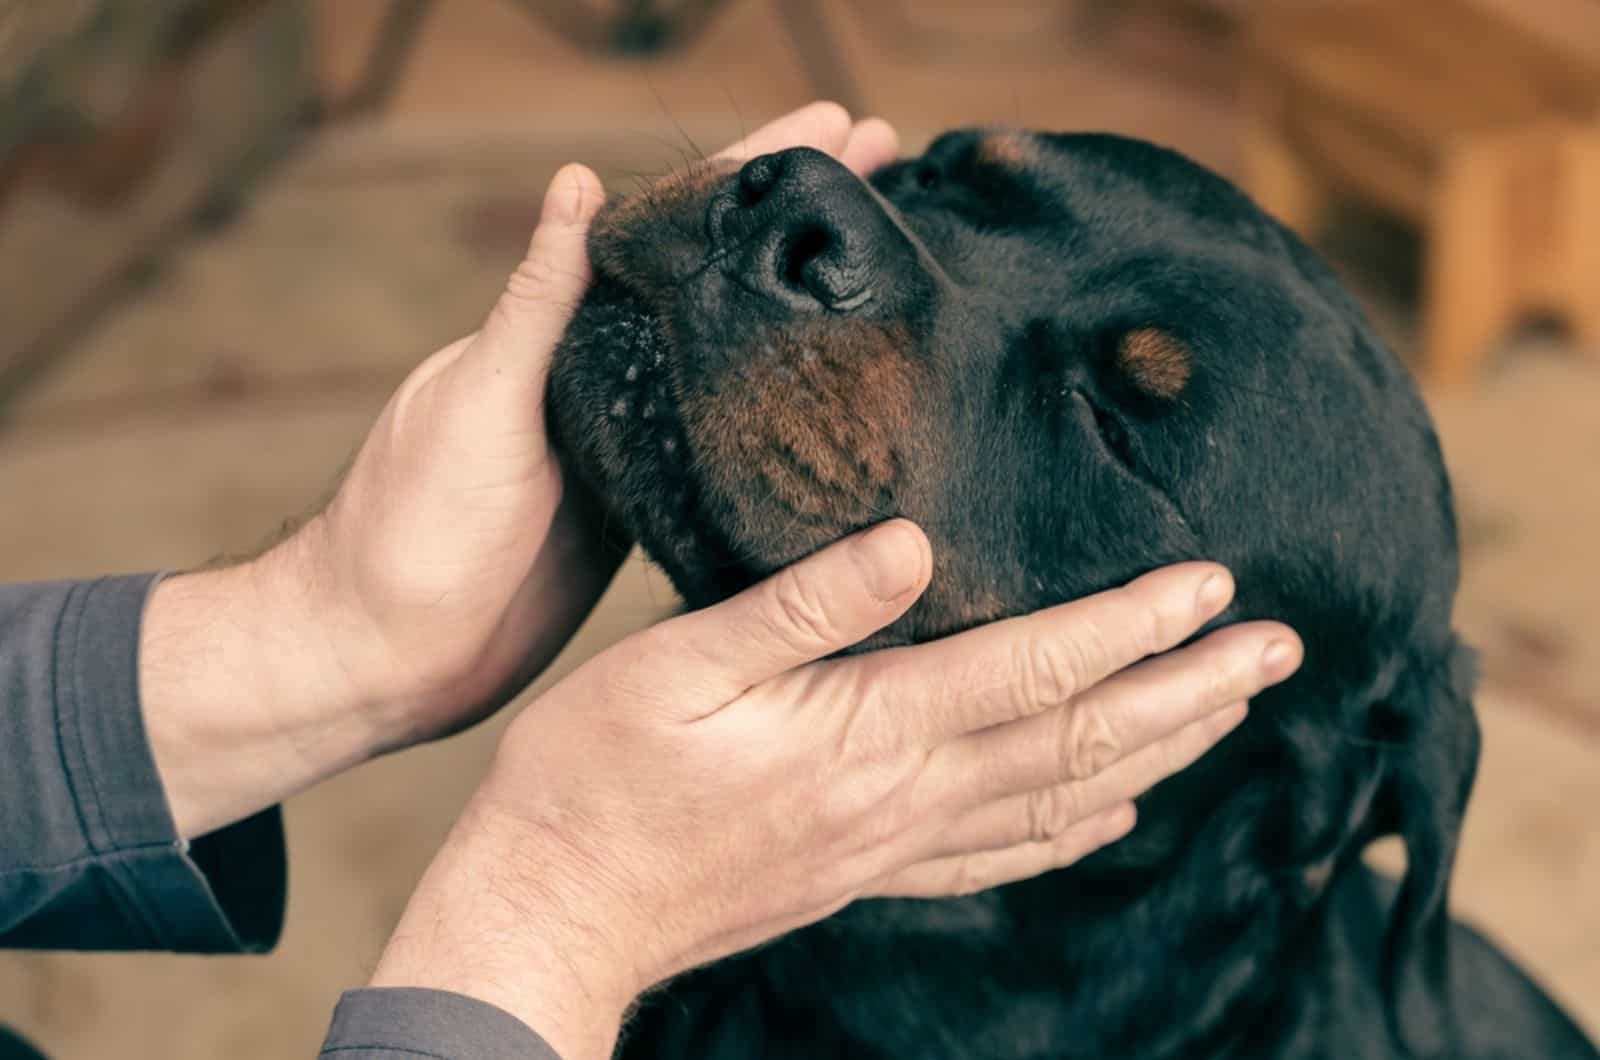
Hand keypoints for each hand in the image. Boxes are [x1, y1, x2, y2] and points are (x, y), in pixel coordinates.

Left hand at [141, 103, 900, 837]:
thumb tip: (578, 180)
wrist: (387, 656)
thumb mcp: (477, 401)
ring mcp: (628, 440)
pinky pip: (726, 444)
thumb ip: (536, 302)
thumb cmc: (409, 527)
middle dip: (804, 219)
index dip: (758, 170)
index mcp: (563, 330)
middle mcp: (603, 372)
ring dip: (804, 306)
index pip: (674, 227)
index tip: (840, 127)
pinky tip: (839, 403)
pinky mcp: (643, 508)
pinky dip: (781, 411)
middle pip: (722, 279)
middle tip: (891, 164)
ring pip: (734, 356)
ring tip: (890, 261)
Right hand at [371, 521, 1301, 1059]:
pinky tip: (1112, 815)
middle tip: (1278, 653)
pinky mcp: (866, 871)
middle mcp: (904, 796)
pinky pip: (1002, 854)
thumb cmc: (598, 775)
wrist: (555, 908)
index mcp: (867, 731)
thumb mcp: (679, 664)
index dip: (1131, 625)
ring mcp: (892, 845)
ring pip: (1062, 800)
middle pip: (1080, 741)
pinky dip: (1076, 830)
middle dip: (1189, 692)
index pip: (1035, 669)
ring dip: (1157, 754)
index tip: (1214, 585)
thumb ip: (803, 607)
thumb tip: (911, 544)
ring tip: (1228, 718)